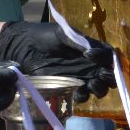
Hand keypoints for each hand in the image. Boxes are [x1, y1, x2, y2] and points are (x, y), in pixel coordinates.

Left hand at [0, 21, 114, 98]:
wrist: (21, 47)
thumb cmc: (42, 36)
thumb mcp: (62, 34)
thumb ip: (78, 42)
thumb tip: (92, 52)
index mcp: (89, 48)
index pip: (108, 55)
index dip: (107, 59)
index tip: (92, 57)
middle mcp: (87, 63)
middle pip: (107, 74)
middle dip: (107, 78)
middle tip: (98, 77)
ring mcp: (78, 76)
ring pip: (98, 87)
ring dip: (98, 89)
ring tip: (89, 85)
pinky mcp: (67, 86)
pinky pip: (82, 95)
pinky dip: (83, 96)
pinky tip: (78, 93)